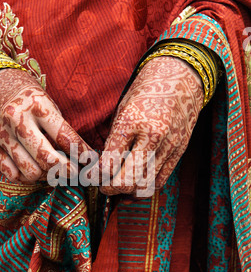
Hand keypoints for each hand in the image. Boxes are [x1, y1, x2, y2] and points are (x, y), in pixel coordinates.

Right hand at [0, 68, 94, 182]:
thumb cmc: (27, 95)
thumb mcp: (47, 101)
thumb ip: (60, 127)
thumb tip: (80, 156)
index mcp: (38, 105)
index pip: (66, 137)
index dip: (82, 153)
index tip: (91, 161)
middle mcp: (18, 120)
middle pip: (48, 159)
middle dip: (67, 171)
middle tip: (76, 172)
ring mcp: (2, 135)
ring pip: (31, 172)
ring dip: (46, 176)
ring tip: (53, 170)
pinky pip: (12, 174)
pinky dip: (26, 177)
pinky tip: (33, 169)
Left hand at [91, 56, 203, 196]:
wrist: (180, 79)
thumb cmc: (145, 92)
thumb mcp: (122, 110)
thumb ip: (113, 139)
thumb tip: (101, 167)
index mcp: (130, 121)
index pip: (108, 162)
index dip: (96, 175)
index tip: (90, 177)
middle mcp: (152, 135)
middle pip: (127, 179)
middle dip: (110, 189)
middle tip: (103, 187)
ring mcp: (169, 145)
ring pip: (145, 185)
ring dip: (129, 191)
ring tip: (119, 187)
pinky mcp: (180, 150)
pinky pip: (161, 180)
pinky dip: (146, 187)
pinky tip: (137, 184)